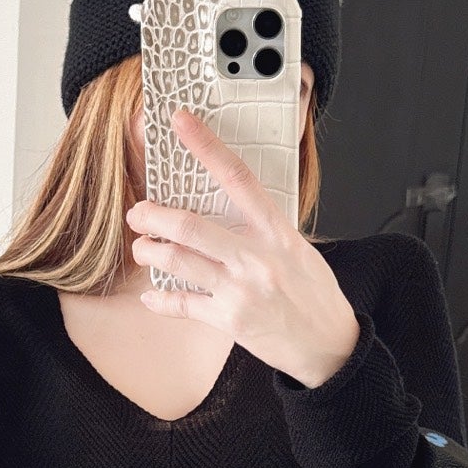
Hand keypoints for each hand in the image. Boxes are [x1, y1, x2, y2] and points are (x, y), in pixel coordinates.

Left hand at [125, 107, 360, 389]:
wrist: (329, 344)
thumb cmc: (314, 294)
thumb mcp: (298, 249)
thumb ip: (265, 228)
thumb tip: (229, 208)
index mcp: (276, 231)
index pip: (237, 177)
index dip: (206, 146)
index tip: (181, 123)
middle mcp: (256, 257)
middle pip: (191, 226)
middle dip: (153, 216)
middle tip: (138, 213)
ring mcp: (240, 289)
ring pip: (178, 262)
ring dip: (150, 252)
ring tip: (142, 248)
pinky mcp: (229, 320)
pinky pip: (182, 306)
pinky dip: (159, 301)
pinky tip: (149, 298)